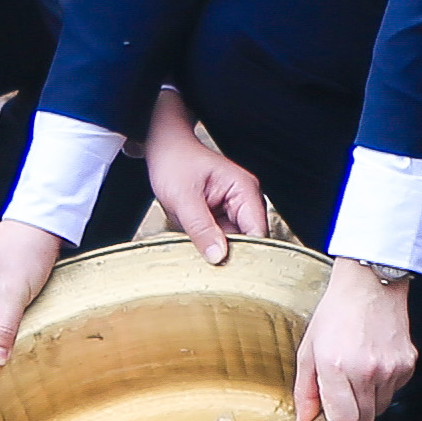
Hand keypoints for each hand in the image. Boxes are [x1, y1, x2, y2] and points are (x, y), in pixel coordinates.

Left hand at [148, 88, 266, 263]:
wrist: (164, 149)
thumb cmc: (174, 162)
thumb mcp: (182, 198)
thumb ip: (200, 227)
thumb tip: (218, 256)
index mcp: (244, 190)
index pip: (258, 232)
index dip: (246, 255)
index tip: (227, 271)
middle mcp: (245, 201)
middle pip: (249, 242)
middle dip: (231, 257)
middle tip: (209, 271)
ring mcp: (234, 211)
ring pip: (235, 245)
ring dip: (218, 254)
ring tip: (198, 259)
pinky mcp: (221, 218)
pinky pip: (221, 241)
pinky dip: (210, 248)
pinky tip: (197, 252)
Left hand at [293, 263, 416, 420]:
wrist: (370, 285)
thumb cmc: (337, 312)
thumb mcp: (308, 350)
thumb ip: (305, 391)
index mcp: (336, 367)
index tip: (331, 417)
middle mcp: (366, 371)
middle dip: (351, 417)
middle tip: (342, 396)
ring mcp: (391, 369)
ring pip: (380, 409)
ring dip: (367, 401)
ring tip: (357, 374)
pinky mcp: (408, 365)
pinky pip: (394, 392)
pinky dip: (383, 386)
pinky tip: (373, 364)